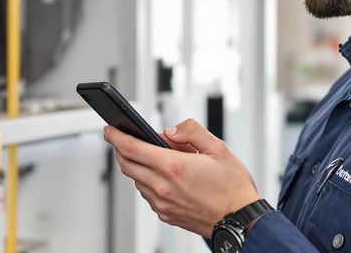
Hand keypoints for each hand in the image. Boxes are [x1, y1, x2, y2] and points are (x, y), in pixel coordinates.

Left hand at [103, 118, 260, 237]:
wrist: (241, 220)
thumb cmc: (233, 187)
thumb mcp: (217, 148)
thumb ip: (190, 131)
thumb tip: (169, 130)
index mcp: (173, 167)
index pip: (131, 148)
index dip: (116, 136)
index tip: (109, 129)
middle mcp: (163, 187)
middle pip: (127, 165)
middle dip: (121, 149)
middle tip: (125, 139)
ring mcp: (162, 203)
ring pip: (137, 180)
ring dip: (138, 166)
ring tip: (157, 157)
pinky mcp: (166, 215)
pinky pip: (148, 194)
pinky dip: (148, 181)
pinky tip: (165, 176)